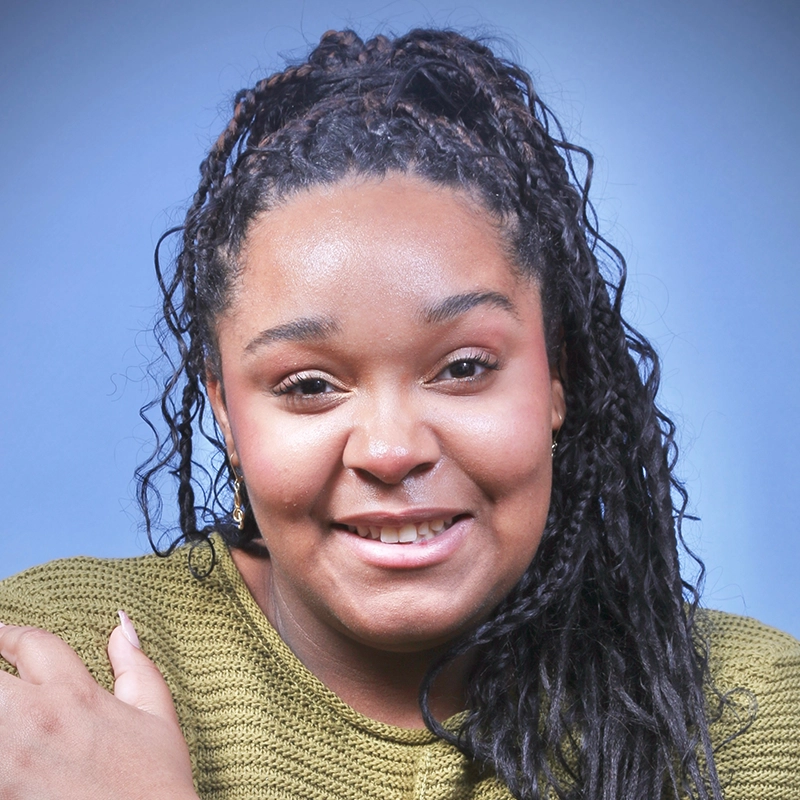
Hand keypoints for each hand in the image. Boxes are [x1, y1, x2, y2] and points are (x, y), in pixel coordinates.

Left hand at [0, 615, 198, 798]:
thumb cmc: (154, 785)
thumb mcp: (156, 715)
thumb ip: (136, 666)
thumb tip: (121, 628)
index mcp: (76, 695)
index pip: (31, 644)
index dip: (8, 633)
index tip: (0, 634)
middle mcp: (36, 720)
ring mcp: (10, 761)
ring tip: (6, 710)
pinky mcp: (2, 793)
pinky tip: (7, 747)